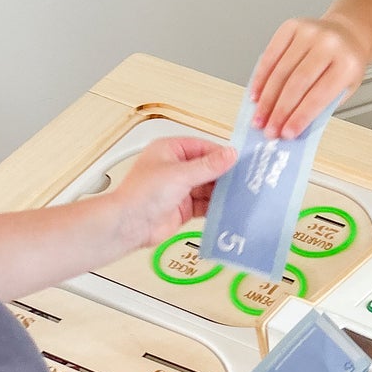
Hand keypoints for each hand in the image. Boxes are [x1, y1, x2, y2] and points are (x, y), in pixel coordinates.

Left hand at [109, 137, 235, 249]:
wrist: (129, 225)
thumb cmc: (141, 194)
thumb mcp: (180, 174)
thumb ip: (208, 166)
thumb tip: (230, 155)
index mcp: (169, 150)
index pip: (202, 147)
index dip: (220, 154)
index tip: (238, 161)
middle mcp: (174, 168)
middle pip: (206, 168)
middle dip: (222, 175)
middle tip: (243, 179)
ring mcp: (179, 189)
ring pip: (207, 187)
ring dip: (220, 192)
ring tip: (239, 194)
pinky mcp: (183, 208)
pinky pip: (204, 205)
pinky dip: (215, 207)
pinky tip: (227, 208)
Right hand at [251, 16, 366, 138]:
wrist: (347, 34)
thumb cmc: (345, 64)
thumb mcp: (345, 88)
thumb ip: (322, 106)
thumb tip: (291, 125)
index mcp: (347, 63)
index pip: (319, 96)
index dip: (300, 117)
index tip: (287, 133)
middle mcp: (328, 44)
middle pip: (297, 83)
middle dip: (279, 111)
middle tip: (269, 129)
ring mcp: (309, 32)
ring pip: (281, 71)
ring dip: (267, 99)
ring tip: (259, 117)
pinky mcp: (292, 27)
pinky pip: (271, 55)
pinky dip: (260, 77)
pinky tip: (256, 94)